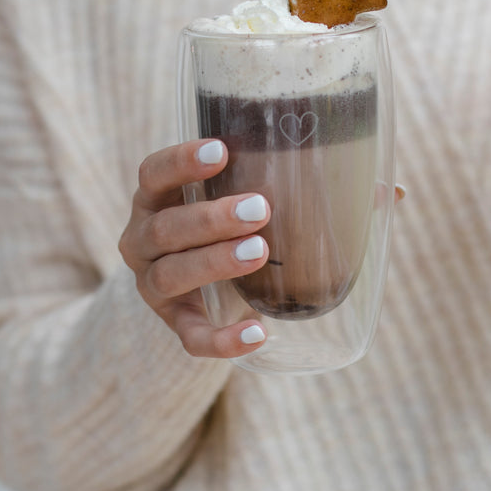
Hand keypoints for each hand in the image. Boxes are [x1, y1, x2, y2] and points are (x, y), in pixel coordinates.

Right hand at [118, 139, 270, 358]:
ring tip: (259, 252)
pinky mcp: (175, 323)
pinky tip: (257, 333)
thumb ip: (258, 183)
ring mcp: (152, 286)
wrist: (200, 285)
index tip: (221, 151)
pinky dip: (222, 339)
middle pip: (165, 228)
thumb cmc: (219, 226)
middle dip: (211, 219)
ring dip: (215, 262)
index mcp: (151, 201)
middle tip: (259, 210)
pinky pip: (191, 337)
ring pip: (171, 275)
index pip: (152, 174)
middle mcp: (141, 241)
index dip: (181, 162)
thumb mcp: (224, 199)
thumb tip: (349, 176)